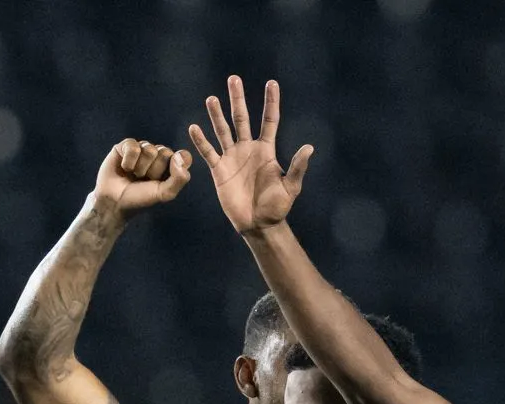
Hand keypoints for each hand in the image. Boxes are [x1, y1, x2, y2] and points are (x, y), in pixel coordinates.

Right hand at [92, 137, 193, 216]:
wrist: (114, 202)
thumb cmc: (140, 198)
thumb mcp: (165, 194)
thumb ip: (179, 178)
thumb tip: (179, 156)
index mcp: (170, 166)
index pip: (183, 156)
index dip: (175, 166)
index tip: (164, 179)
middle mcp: (158, 155)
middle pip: (165, 152)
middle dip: (154, 170)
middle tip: (144, 180)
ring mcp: (142, 149)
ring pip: (149, 149)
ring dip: (140, 168)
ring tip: (133, 175)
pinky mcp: (126, 145)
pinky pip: (133, 147)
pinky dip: (128, 161)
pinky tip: (124, 168)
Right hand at [191, 76, 311, 237]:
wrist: (258, 224)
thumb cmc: (277, 207)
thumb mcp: (291, 187)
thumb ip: (297, 167)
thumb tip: (309, 147)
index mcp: (266, 150)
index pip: (269, 120)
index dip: (271, 102)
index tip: (271, 83)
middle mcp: (248, 149)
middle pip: (242, 118)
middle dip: (238, 99)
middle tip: (234, 78)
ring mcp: (232, 158)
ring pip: (223, 131)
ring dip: (216, 115)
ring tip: (212, 98)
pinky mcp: (219, 170)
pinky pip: (209, 152)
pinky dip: (201, 141)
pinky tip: (194, 127)